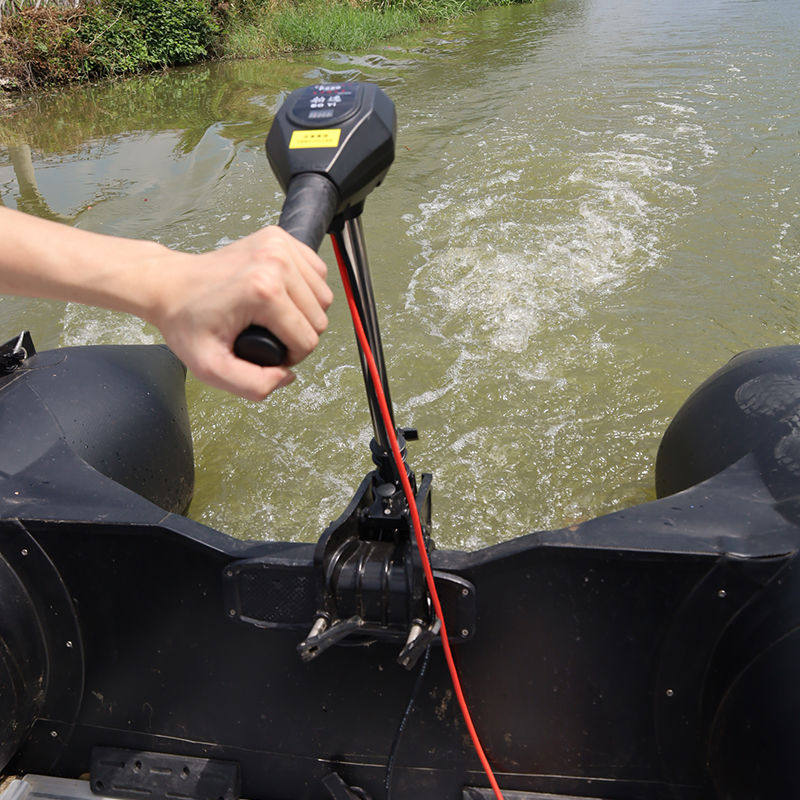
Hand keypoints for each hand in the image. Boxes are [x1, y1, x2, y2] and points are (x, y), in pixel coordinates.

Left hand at [148, 226, 332, 400]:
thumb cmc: (187, 322)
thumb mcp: (212, 368)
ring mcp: (279, 245)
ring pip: (323, 296)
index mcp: (262, 290)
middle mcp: (275, 262)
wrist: (169, 284)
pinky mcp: (280, 237)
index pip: (307, 340)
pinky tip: (282, 296)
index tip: (264, 351)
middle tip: (268, 334)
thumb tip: (287, 376)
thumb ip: (253, 386)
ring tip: (274, 316)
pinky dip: (306, 289)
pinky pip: (317, 273)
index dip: (291, 357)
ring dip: (305, 313)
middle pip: (319, 318)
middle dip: (299, 335)